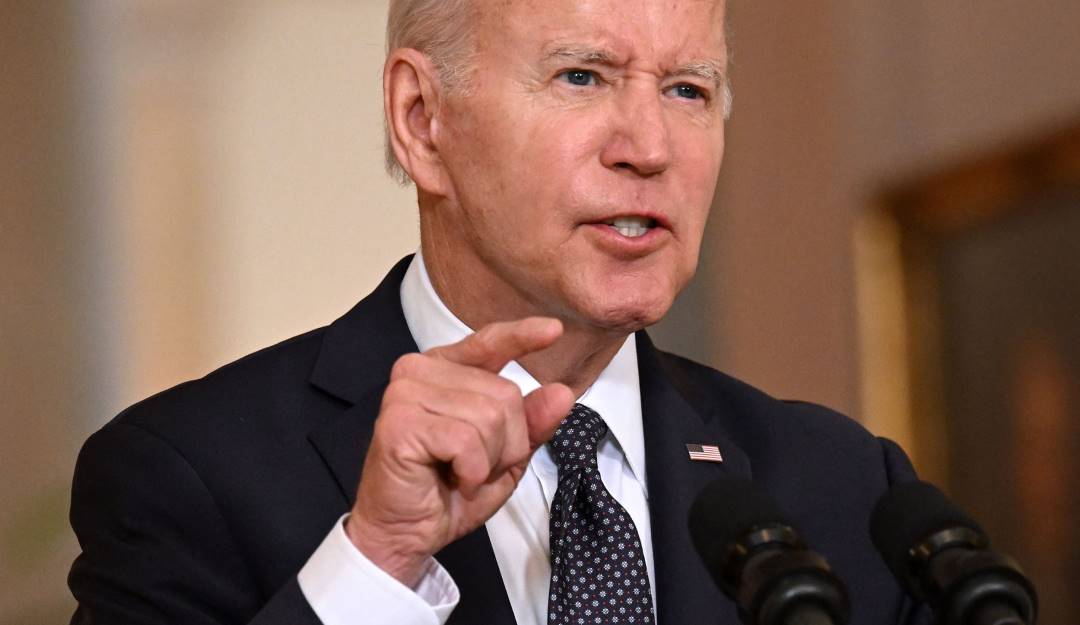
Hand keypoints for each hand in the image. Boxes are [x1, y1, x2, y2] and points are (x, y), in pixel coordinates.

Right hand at [345, 317, 574, 585]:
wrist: (405, 533)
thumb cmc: (446, 492)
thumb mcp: (504, 456)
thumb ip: (531, 423)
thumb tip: (561, 393)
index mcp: (444, 371)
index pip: (488, 343)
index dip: (522, 336)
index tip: (553, 330)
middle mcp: (420, 372)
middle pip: (504, 394)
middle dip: (506, 444)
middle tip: (474, 467)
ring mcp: (406, 393)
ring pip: (489, 416)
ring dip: (488, 460)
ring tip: (461, 474)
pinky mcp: (399, 422)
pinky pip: (466, 440)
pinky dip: (471, 470)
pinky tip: (452, 479)